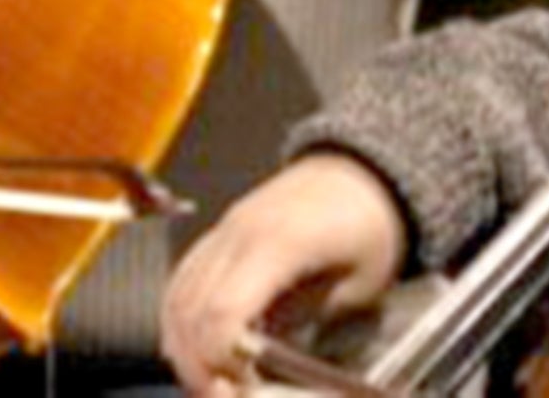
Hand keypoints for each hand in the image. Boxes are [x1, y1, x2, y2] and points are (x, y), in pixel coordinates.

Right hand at [161, 153, 408, 396]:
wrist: (364, 172)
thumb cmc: (371, 226)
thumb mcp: (359, 284)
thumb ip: (305, 322)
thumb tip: (263, 368)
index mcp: (279, 242)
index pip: (222, 312)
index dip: (221, 361)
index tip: (240, 390)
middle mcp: (239, 233)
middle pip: (190, 311)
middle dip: (198, 366)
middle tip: (222, 396)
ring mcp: (224, 230)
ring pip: (176, 297)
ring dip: (183, 347)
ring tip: (210, 382)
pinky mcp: (219, 234)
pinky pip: (182, 280)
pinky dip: (181, 320)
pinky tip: (196, 349)